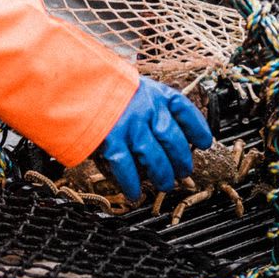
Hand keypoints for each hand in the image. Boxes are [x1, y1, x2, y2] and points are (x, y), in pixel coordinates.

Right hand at [88, 78, 214, 199]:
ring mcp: (130, 126)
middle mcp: (147, 109)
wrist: (73, 84)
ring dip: (161, 175)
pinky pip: (127, 168)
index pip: (185, 111)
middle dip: (181, 160)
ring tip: (164, 184)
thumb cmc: (103, 90)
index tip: (205, 143)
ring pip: (154, 157)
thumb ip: (149, 106)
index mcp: (155, 93)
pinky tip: (134, 193)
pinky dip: (131, 183)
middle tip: (183, 172)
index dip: (198, 129)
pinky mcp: (111, 141)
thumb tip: (167, 135)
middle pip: (173, 140)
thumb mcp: (132, 88)